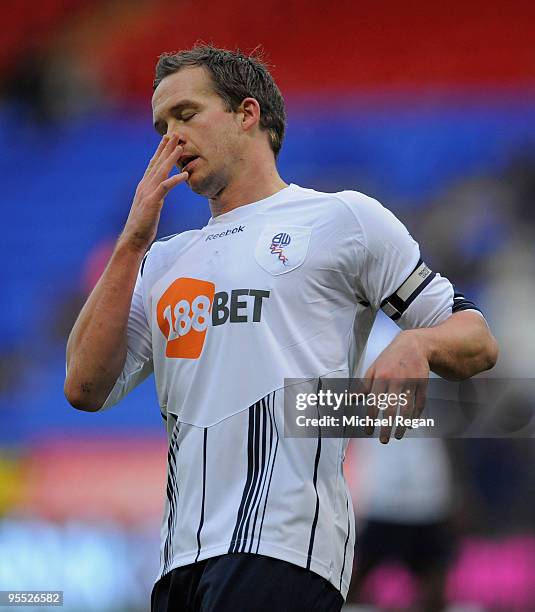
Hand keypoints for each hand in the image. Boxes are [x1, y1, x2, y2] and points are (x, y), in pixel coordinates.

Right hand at [121, 134, 188, 250]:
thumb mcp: (149, 207)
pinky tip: (184, 174)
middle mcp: (144, 186)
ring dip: (171, 158)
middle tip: (175, 134)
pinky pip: (164, 188)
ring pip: (161, 171)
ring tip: (181, 147)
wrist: (133, 238)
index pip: (153, 164)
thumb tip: (160, 192)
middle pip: (157, 163)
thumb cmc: (142, 225)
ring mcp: (147, 193)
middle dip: (166, 148)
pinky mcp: (152, 202)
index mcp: (144, 186)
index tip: (167, 139)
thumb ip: (154, 196)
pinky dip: (174, 180)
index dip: (160, 151)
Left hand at [363, 330, 429, 443]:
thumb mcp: (373, 369)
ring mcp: (411, 382)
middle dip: (386, 427)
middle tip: (383, 440)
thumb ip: (363, 386)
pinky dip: (416, 416)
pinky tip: (410, 424)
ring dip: (402, 425)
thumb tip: (350, 400)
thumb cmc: (389, 359)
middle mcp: (395, 381)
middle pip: (390, 409)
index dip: (370, 419)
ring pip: (407, 409)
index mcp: (380, 377)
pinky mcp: (423, 384)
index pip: (373, 402)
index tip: (368, 431)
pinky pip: (420, 403)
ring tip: (397, 436)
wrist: (413, 345)